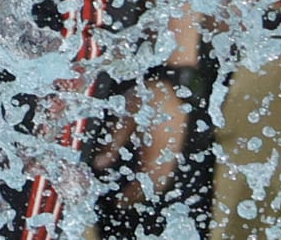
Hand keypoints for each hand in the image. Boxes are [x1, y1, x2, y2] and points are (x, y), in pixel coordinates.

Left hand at [89, 76, 190, 202]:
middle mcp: (170, 154)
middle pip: (157, 184)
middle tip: (125, 198)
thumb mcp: (125, 116)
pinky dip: (158, 173)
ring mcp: (178, 149)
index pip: (144, 182)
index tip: (118, 201)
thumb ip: (113, 141)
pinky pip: (170, 166)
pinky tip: (147, 169)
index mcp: (156, 150)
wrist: (175, 80)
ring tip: (134, 187)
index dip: (131, 195)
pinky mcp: (180, 142)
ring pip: (165, 177)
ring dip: (150, 185)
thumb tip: (99, 163)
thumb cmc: (149, 94)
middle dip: (141, 193)